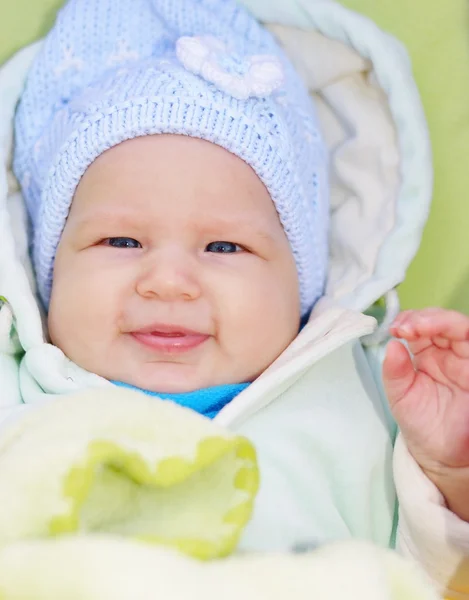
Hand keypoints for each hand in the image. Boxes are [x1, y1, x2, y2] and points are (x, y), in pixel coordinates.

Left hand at [383, 308, 468, 520]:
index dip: (409, 321)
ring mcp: (465, 360)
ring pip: (460, 328)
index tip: (395, 329)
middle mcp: (447, 352)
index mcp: (426, 354)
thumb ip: (395, 372)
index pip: (419, 326)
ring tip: (419, 327)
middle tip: (406, 327)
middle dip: (424, 318)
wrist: (443, 456)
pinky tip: (443, 335)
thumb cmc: (421, 423)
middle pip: (441, 322)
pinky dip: (460, 333)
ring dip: (441, 321)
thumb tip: (391, 345)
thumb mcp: (400, 396)